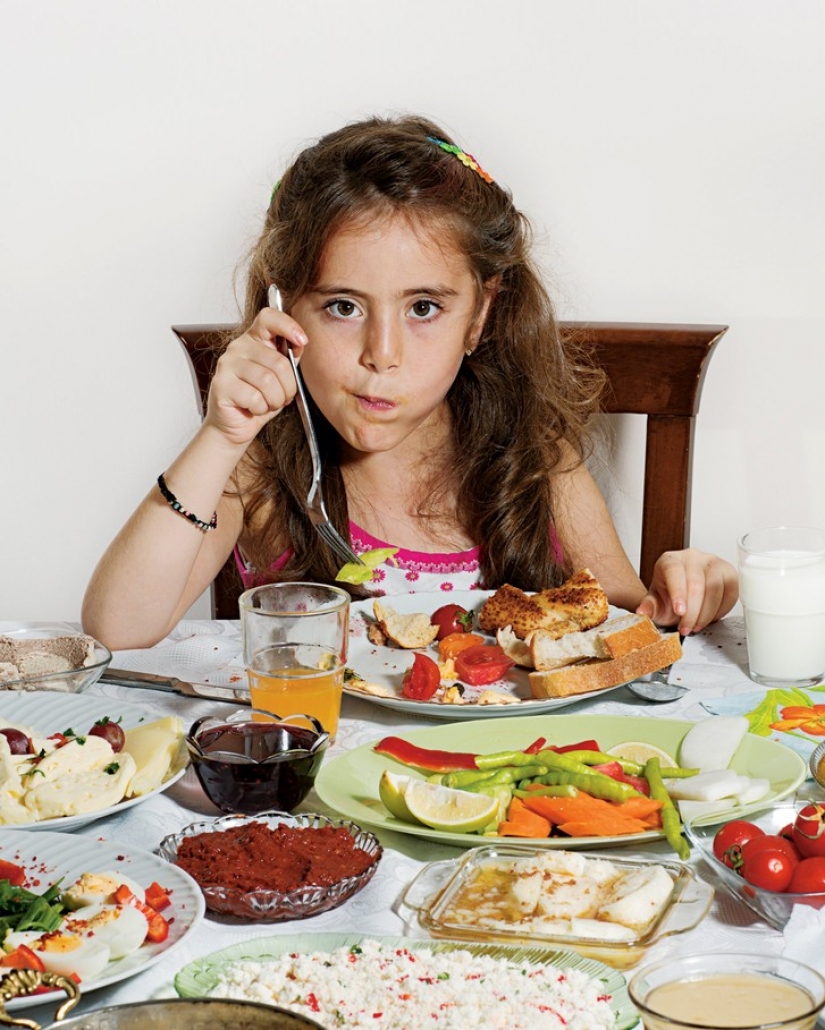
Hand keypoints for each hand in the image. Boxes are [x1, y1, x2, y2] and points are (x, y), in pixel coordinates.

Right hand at [204, 307, 308, 446]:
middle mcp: (238, 347)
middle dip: (288, 386)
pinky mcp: (221, 385)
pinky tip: (253, 408)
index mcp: (254, 339)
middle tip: (283, 396)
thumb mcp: (281, 377)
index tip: (301, 341)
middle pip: (278, 361)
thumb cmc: (258, 400)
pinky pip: (254, 397)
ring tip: (268, 403)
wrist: (235, 425)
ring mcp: (227, 365)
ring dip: (275, 399)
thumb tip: (300, 342)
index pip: (269, 318)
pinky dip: (261, 408)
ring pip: (267, 381)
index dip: (288, 325)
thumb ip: (289, 358)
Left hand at [636, 548, 738, 634]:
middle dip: (692, 612)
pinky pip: (730, 593)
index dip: (678, 592)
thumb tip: (642, 612)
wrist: (684, 595)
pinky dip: (721, 610)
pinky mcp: (729, 573)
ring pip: (715, 588)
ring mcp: (713, 563)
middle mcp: (692, 557)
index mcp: (670, 560)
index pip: (675, 571)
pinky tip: (710, 618)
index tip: (679, 611)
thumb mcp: (656, 603)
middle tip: (686, 628)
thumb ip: (649, 607)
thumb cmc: (669, 596)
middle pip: (697, 583)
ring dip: (706, 613)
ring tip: (695, 625)